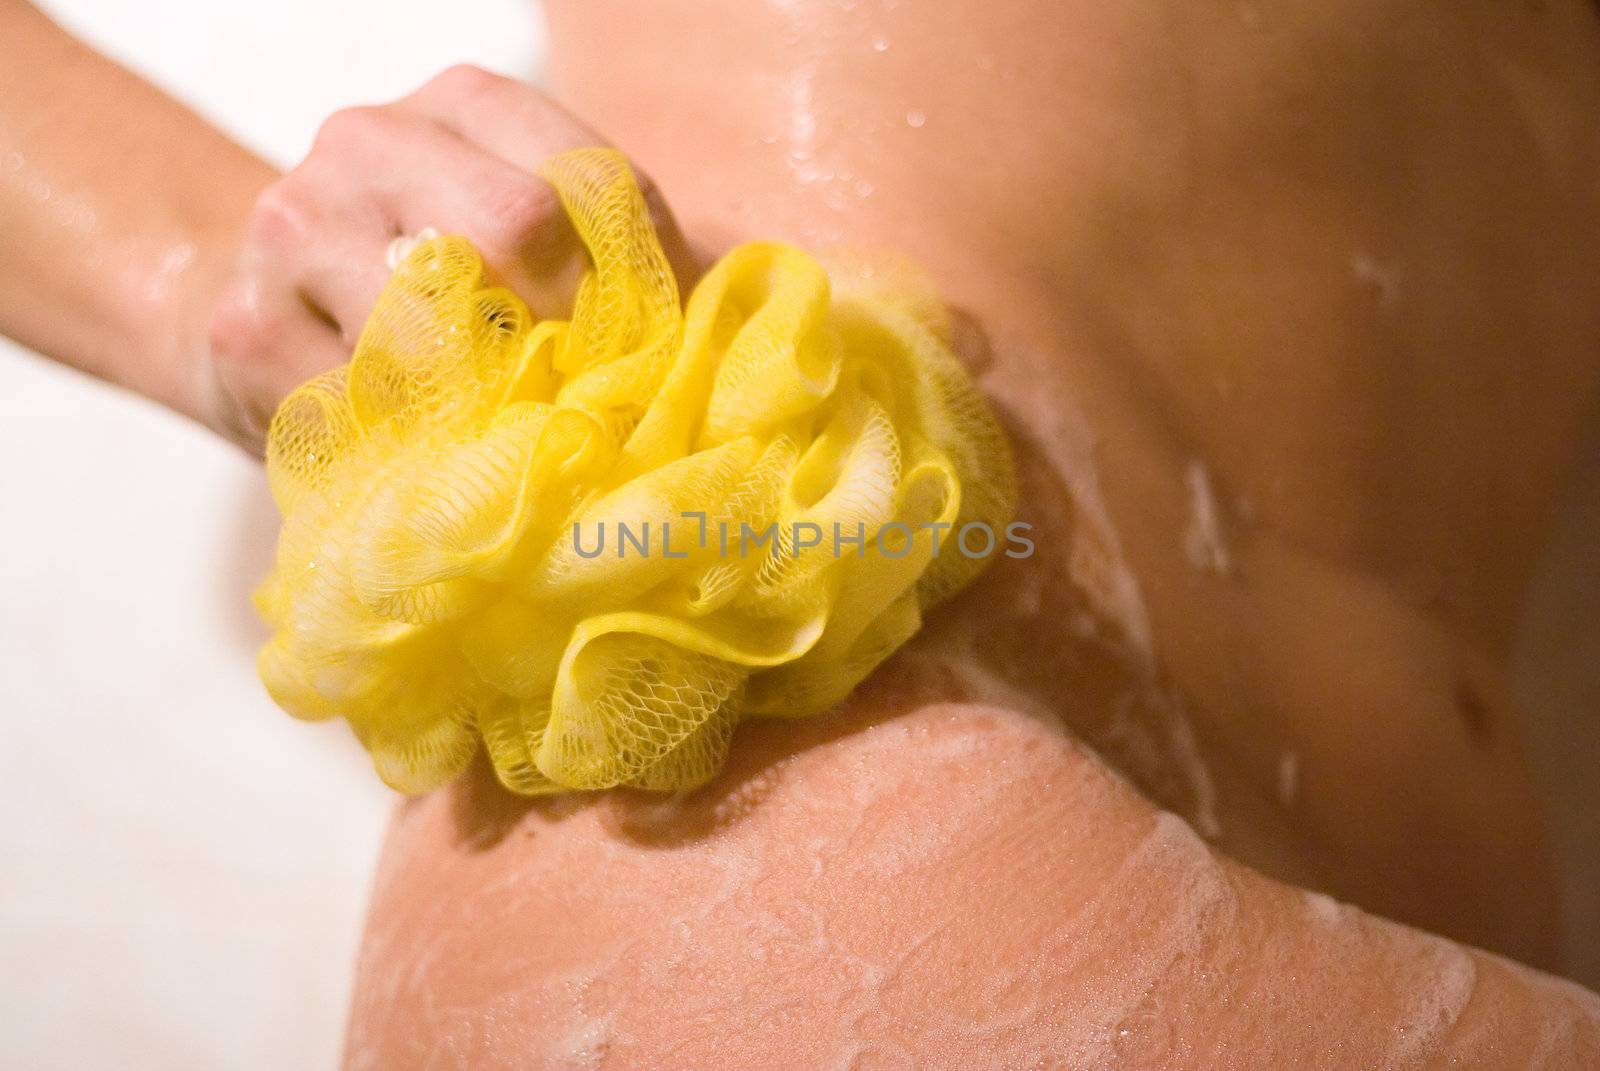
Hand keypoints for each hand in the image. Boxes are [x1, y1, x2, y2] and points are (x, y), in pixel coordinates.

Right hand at [201, 65, 696, 451]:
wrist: (260, 306)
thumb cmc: (441, 292)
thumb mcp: (531, 244)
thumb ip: (625, 267)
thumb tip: (735, 349)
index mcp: (467, 102)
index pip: (594, 176)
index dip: (645, 277)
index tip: (655, 351)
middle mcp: (371, 139)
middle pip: (514, 227)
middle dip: (570, 332)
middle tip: (587, 401)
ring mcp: (295, 223)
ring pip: (433, 327)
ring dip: (493, 403)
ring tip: (511, 436)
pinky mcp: (245, 327)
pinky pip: (361, 404)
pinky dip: (416, 445)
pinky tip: (433, 453)